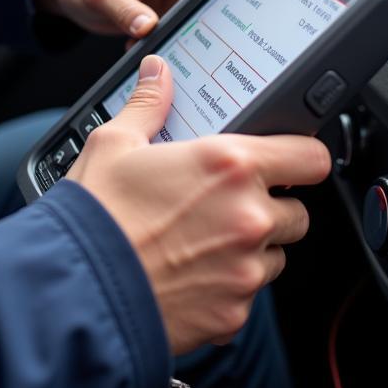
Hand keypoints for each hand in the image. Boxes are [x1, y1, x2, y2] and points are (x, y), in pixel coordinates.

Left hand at [31, 0, 230, 38]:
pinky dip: (186, 41)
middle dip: (226, 11)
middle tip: (232, 39)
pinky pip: (189, 25)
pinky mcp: (168, 10)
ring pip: (207, 10)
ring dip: (205, 31)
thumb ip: (124, 10)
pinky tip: (181, 57)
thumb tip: (148, 29)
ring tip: (203, 53)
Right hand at [66, 55, 331, 354]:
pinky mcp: (234, 314)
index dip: (302, 156)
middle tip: (225, 203)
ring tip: (203, 240)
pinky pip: (248, 296)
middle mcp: (249, 217)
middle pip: (297, 211)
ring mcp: (245, 270)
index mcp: (229, 165)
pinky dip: (228, 288)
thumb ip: (148, 104)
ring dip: (252, 249)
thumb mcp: (115, 144)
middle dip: (269, 206)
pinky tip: (190, 274)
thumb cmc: (96, 216)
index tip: (288, 160)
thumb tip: (157, 73)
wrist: (76, 292)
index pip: (311, 157)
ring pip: (276, 256)